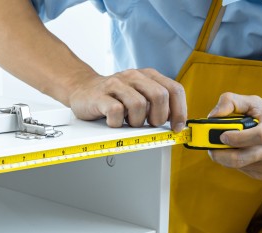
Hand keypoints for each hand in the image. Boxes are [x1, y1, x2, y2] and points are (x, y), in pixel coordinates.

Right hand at [68, 68, 186, 131]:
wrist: (82, 90)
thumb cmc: (113, 97)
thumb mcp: (139, 95)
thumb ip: (157, 104)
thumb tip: (176, 122)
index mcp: (148, 76)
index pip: (174, 89)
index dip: (180, 111)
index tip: (177, 127)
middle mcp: (134, 76)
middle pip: (159, 96)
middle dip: (158, 117)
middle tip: (149, 125)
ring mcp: (116, 84)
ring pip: (139, 105)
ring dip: (136, 121)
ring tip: (128, 122)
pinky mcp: (100, 96)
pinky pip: (116, 112)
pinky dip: (117, 122)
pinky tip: (114, 121)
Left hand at [207, 93, 261, 179]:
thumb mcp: (256, 104)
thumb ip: (232, 102)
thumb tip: (212, 115)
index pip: (258, 135)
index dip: (237, 138)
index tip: (222, 136)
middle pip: (242, 158)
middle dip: (220, 154)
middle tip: (211, 147)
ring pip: (239, 165)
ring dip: (225, 158)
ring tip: (224, 148)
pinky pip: (244, 171)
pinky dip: (235, 163)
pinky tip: (239, 154)